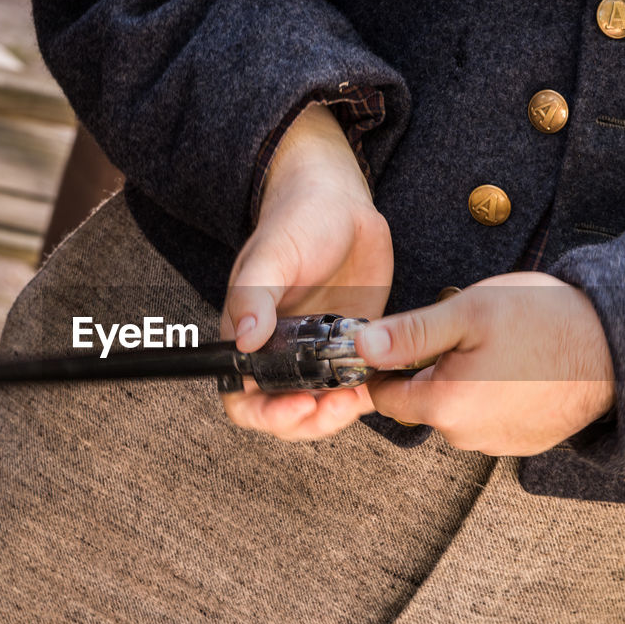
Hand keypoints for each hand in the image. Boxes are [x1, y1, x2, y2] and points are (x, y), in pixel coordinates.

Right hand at [221, 104, 392, 439]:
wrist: (341, 203)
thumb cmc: (296, 221)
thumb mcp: (272, 254)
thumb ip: (253, 297)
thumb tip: (244, 340)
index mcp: (249, 337)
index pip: (243, 398)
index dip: (266, 413)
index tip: (298, 404)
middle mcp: (279, 353)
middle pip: (285, 413)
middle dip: (309, 421)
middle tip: (338, 405)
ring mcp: (316, 353)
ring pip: (321, 406)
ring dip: (338, 413)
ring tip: (358, 397)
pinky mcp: (350, 346)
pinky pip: (354, 384)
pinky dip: (365, 393)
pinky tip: (381, 383)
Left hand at [356, 272, 616, 455]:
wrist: (618, 347)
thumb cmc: (544, 322)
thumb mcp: (468, 313)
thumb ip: (409, 333)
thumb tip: (361, 346)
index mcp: (445, 405)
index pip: (385, 396)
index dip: (385, 366)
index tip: (402, 340)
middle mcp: (466, 436)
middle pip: (421, 402)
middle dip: (431, 370)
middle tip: (465, 334)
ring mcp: (497, 444)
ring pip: (456, 410)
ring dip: (464, 382)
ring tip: (499, 348)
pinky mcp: (524, 443)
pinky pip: (489, 418)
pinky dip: (494, 395)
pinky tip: (518, 367)